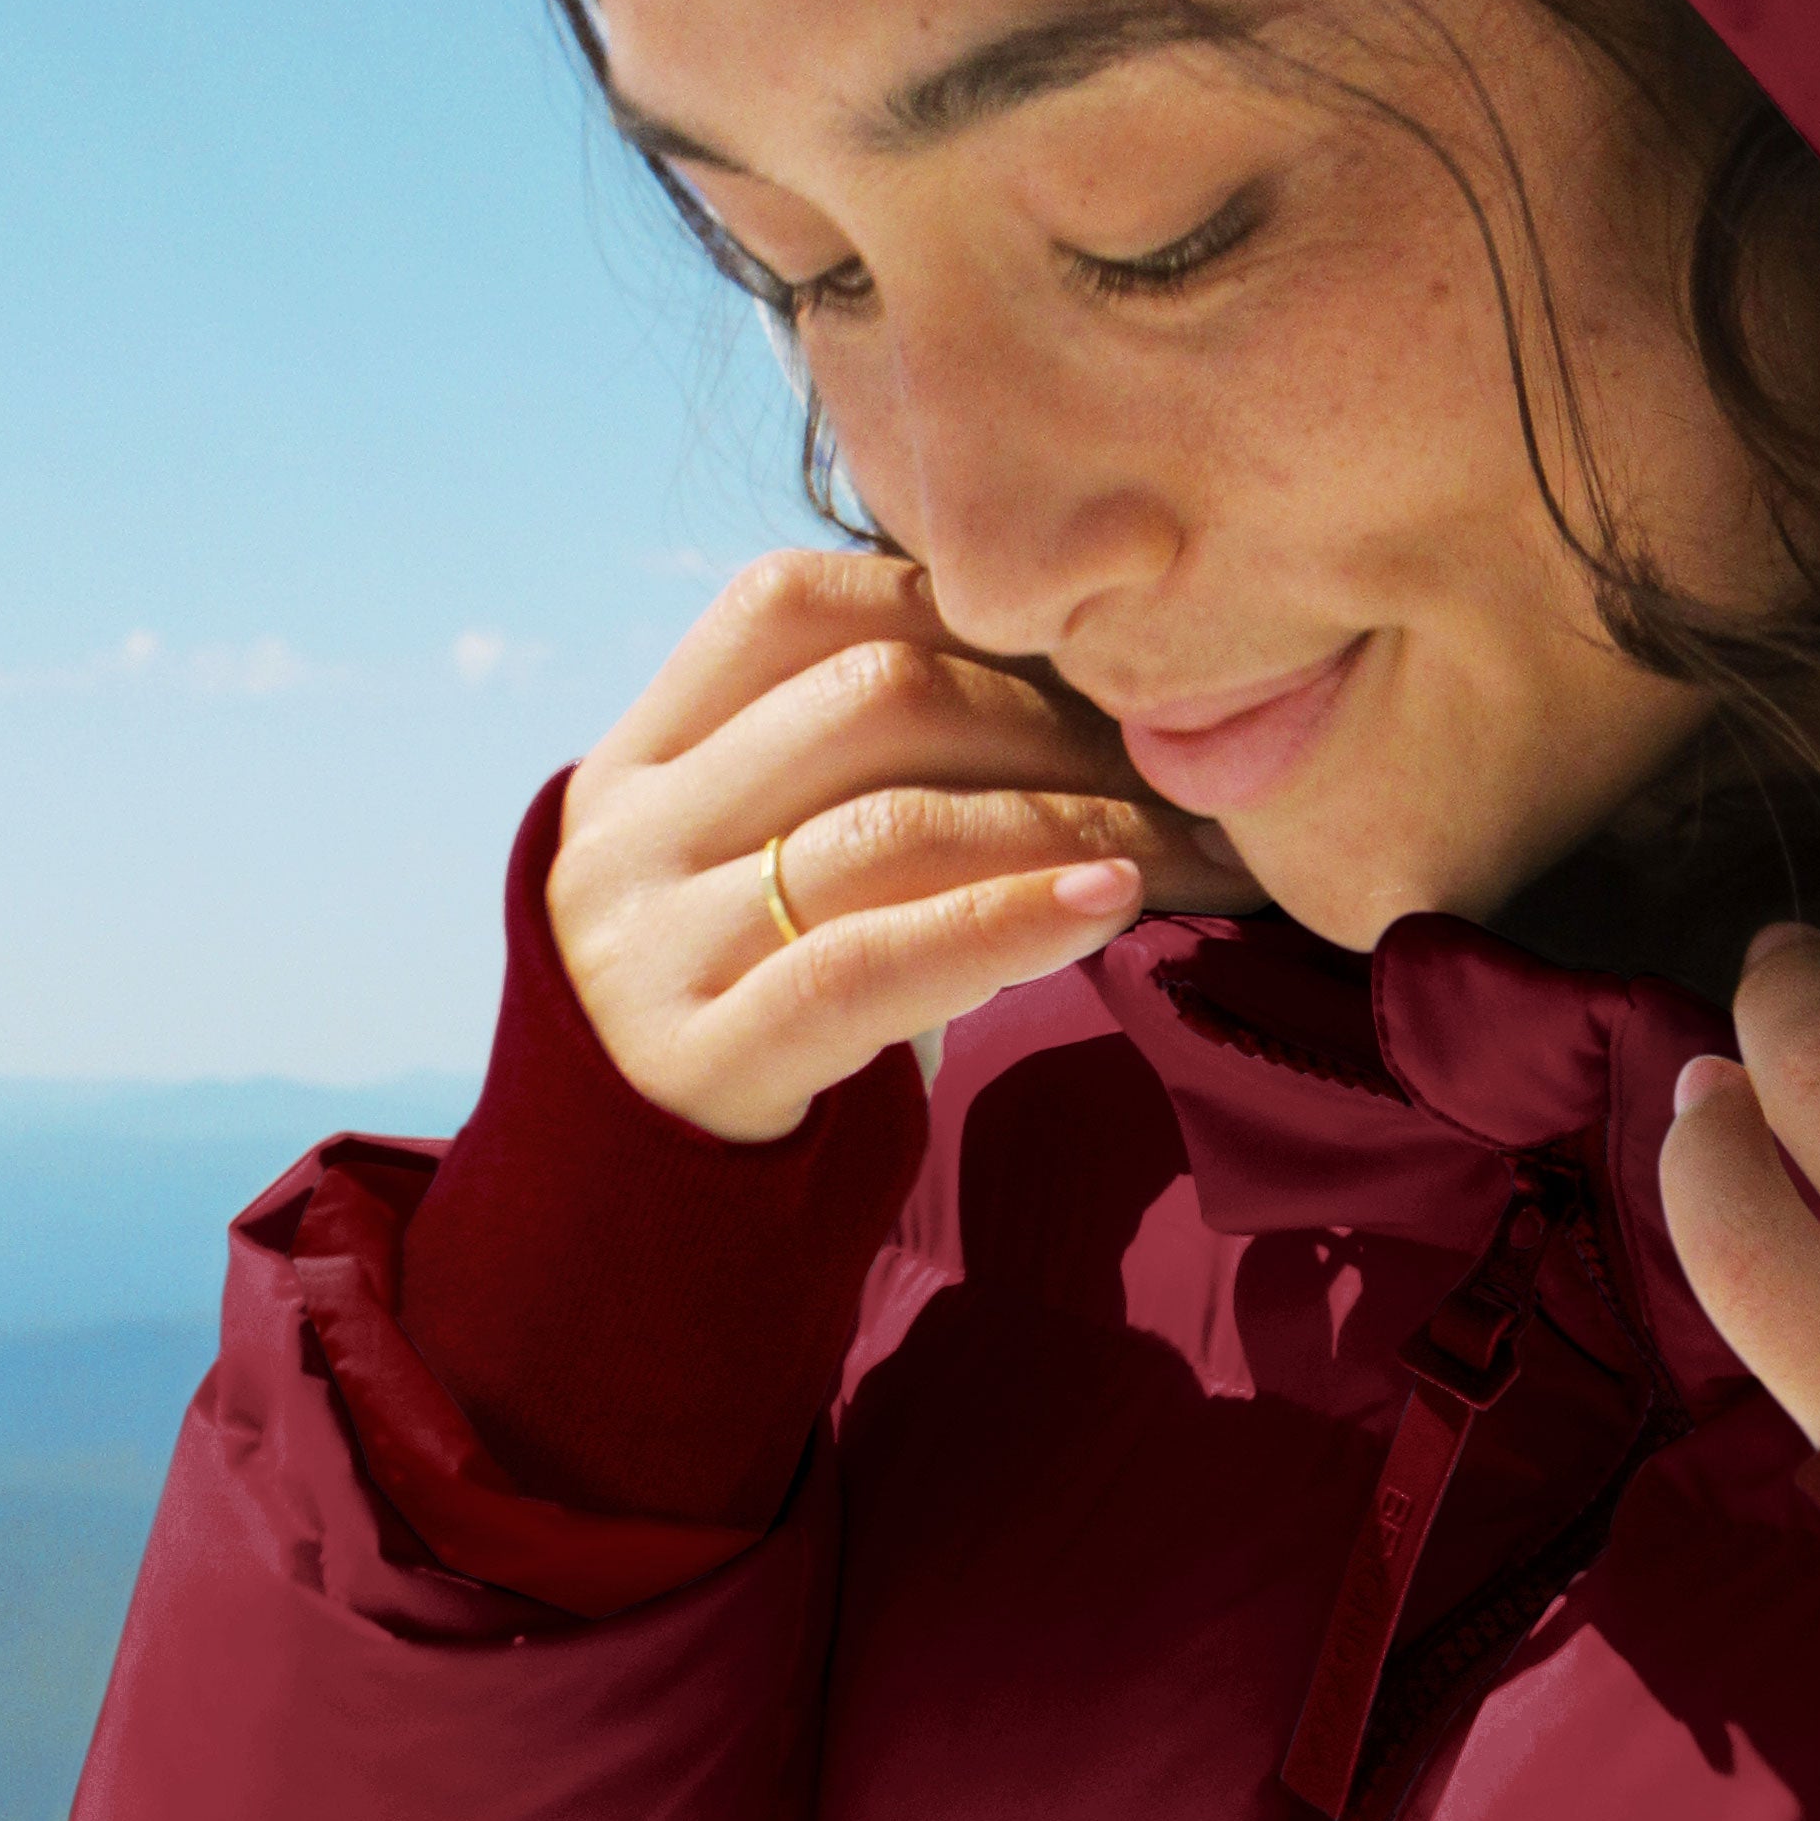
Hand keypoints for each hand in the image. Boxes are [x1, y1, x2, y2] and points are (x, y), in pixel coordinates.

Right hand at [547, 548, 1252, 1141]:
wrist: (625, 1215)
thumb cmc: (754, 1016)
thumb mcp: (761, 871)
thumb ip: (858, 775)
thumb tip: (1092, 691)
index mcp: (641, 758)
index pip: (794, 605)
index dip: (964, 608)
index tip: (1100, 660)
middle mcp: (627, 834)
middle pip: (872, 699)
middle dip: (1060, 722)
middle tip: (1188, 770)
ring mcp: (649, 948)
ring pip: (888, 828)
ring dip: (1076, 823)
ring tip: (1194, 850)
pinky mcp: (698, 1064)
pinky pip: (868, 967)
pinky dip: (1006, 920)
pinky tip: (1111, 901)